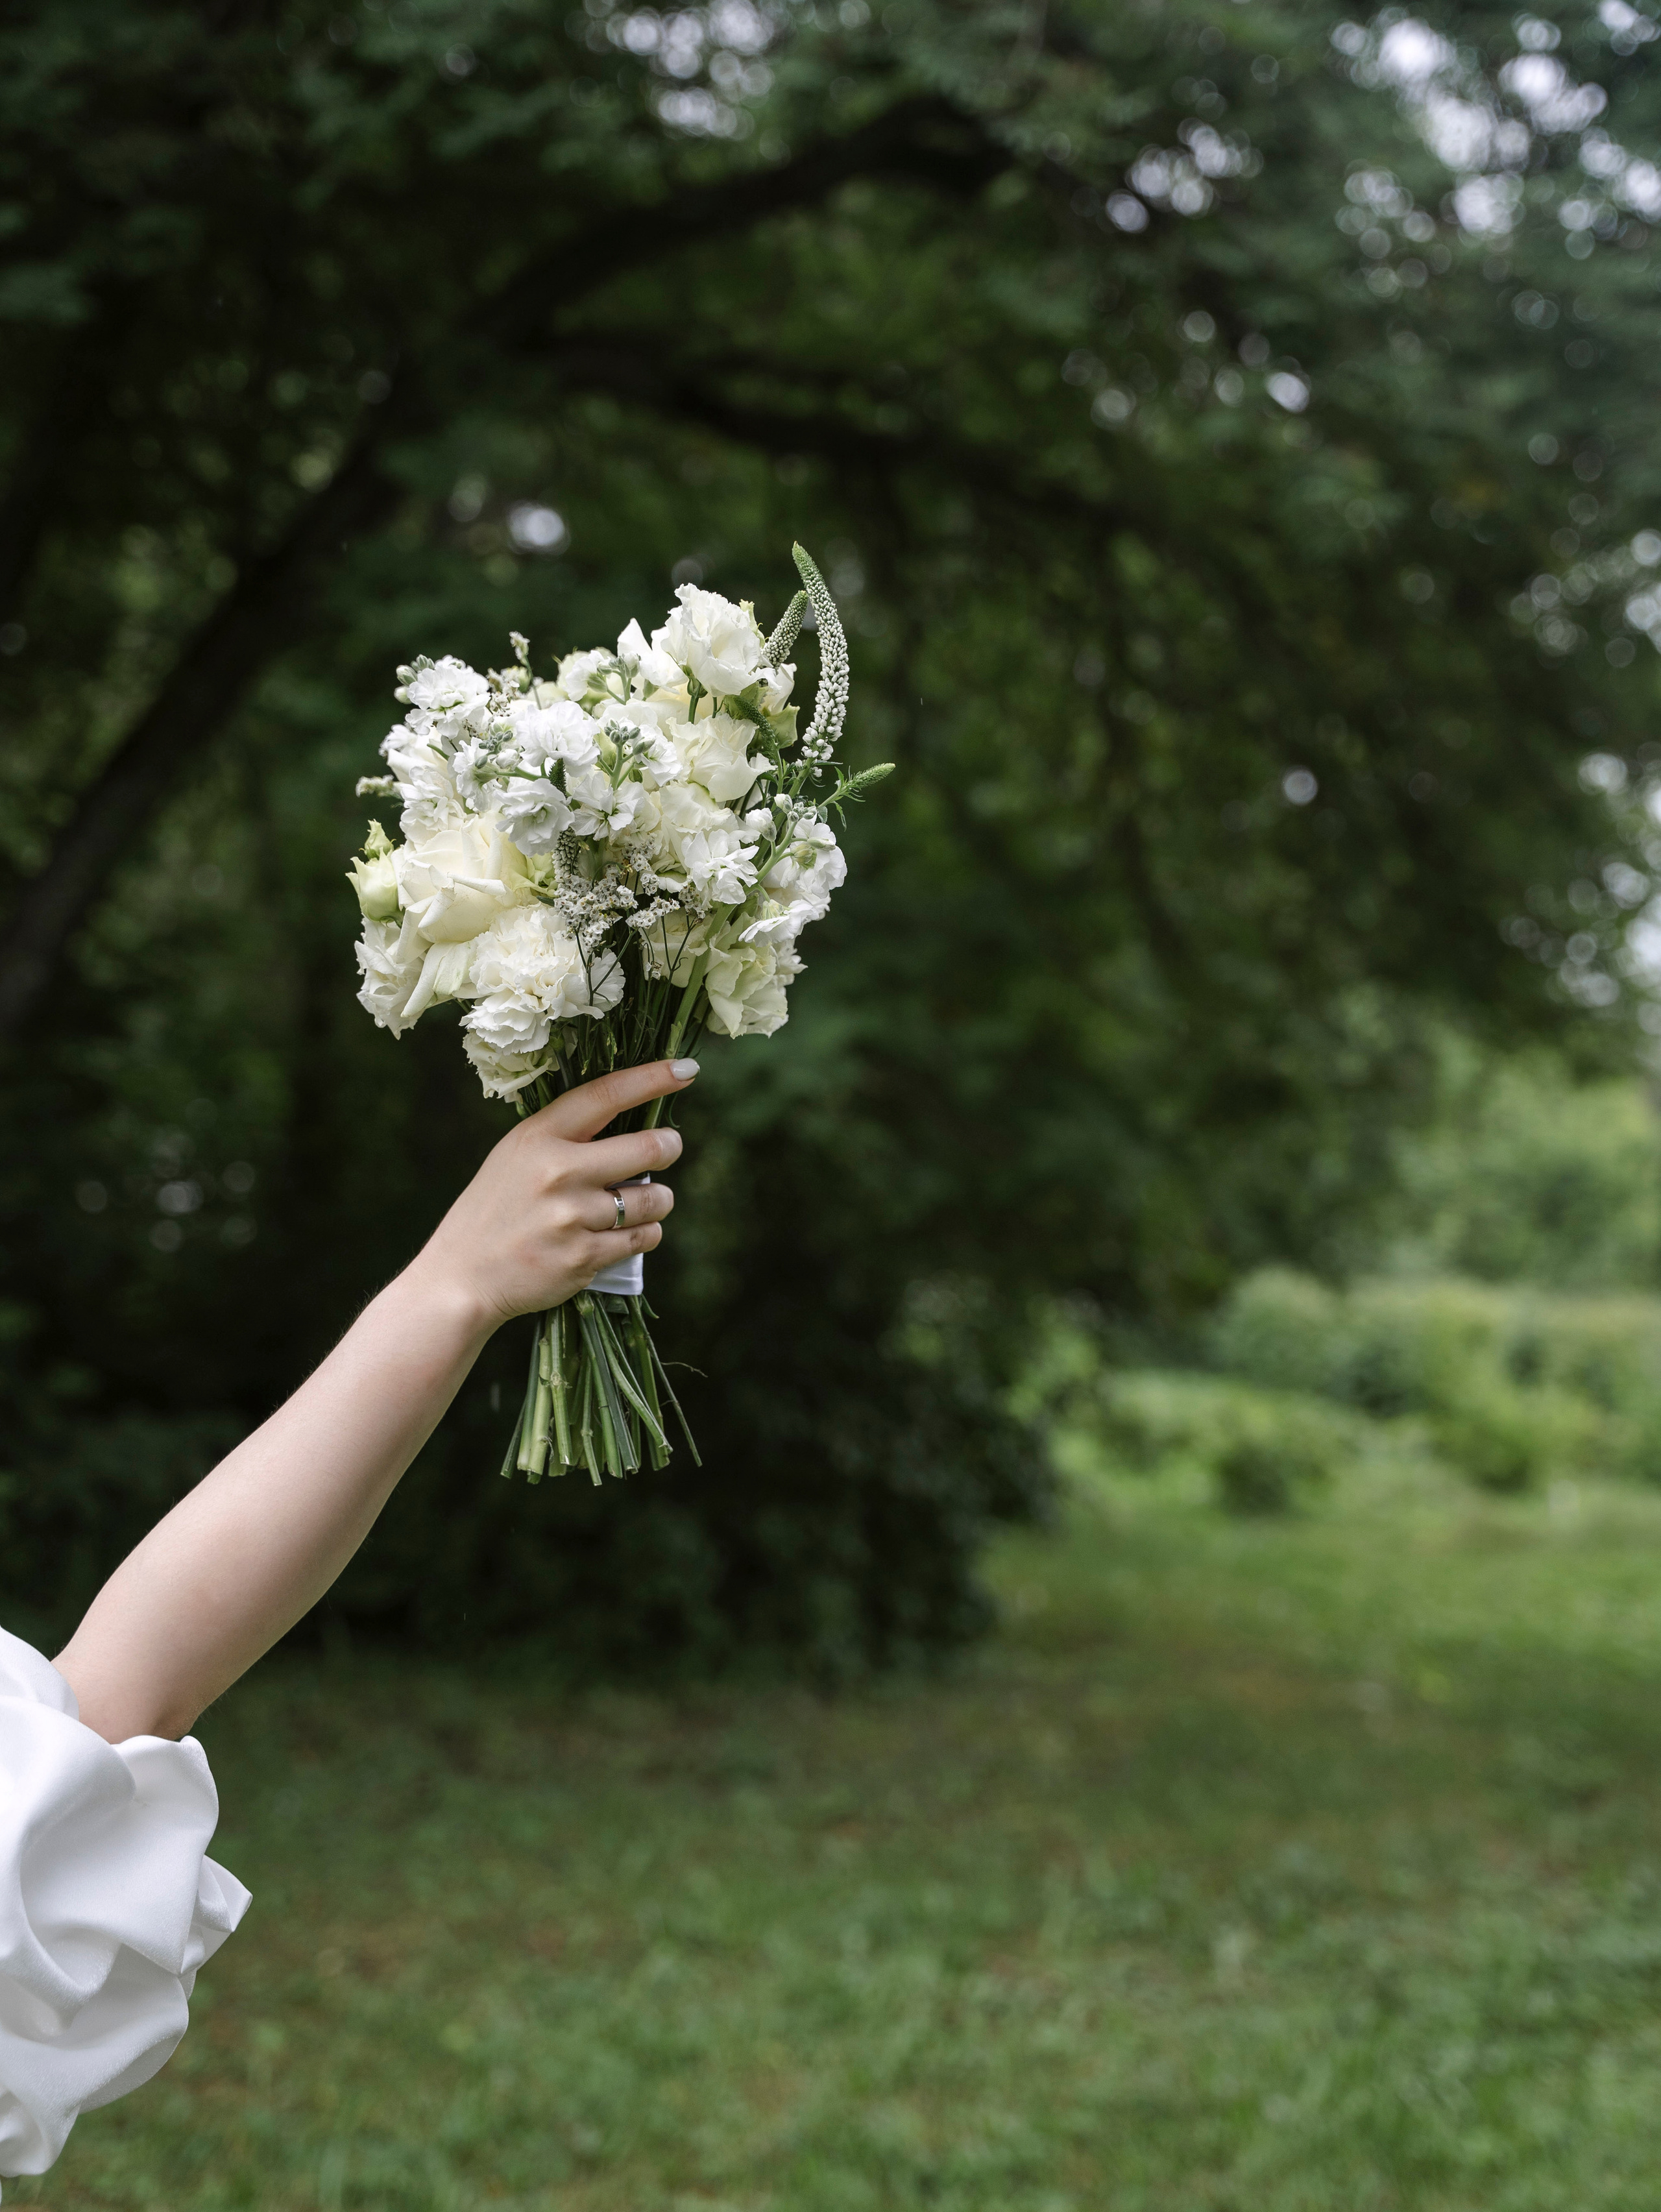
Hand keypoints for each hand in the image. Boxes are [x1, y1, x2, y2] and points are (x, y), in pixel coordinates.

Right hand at [409, 1060, 696, 1332]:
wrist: (462, 1277)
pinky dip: (644, 1234)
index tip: (685, 1070)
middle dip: (669, 1147)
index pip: (606, 1095)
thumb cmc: (495, 1210)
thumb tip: (631, 1121)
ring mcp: (572, 1216)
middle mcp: (558, 1172)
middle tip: (668, 1148)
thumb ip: (564, 1137)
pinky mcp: (584, 1256)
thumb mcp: (515, 1156)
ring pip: (654, 1199)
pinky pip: (644, 1238)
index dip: (652, 1079)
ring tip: (639, 1203)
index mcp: (538, 1137)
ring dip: (658, 1200)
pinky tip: (623, 1234)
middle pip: (648, 1149)